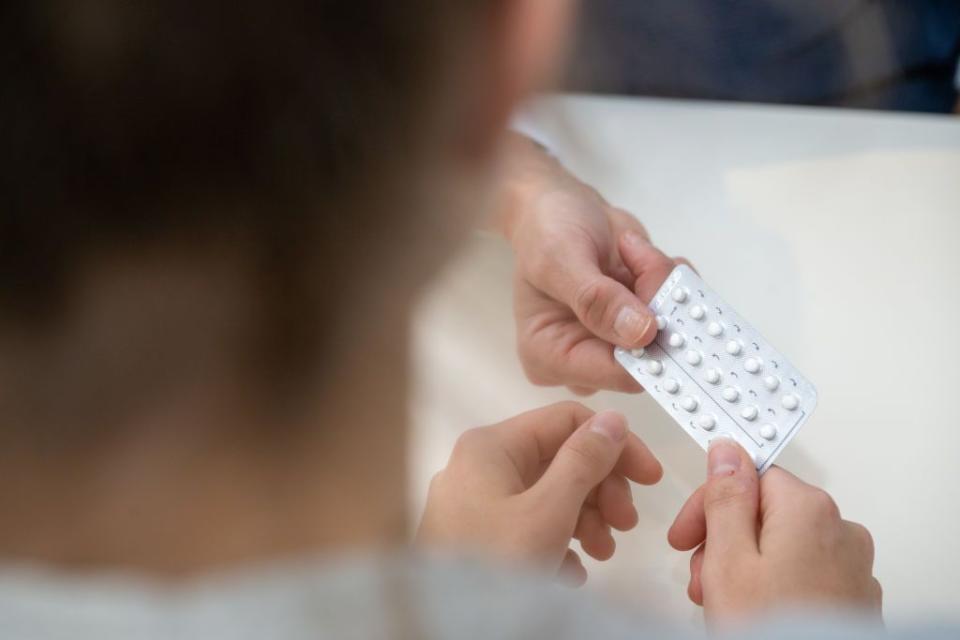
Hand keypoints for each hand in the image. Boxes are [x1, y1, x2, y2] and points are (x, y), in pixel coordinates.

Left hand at [416, 402, 661, 584]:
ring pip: (546, 496)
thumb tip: (611, 419)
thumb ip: (583, 461)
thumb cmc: (491, 564)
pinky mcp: (474, 539)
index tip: (649, 478)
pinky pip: (527, 527)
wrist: (447, 630)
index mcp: (490, 446)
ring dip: (585, 521)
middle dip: (600, 491)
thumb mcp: (548, 511)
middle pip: (558, 460)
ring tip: (602, 554)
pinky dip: (555, 544)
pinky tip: (570, 572)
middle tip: (625, 524)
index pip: (566, 421)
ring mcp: (473, 504)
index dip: (614, 444)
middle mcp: (478, 467)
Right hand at [496, 133, 682, 394]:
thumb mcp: (560, 257)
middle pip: (646, 357)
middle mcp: (585, 360)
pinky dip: (672, 281)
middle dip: (657, 307)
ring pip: (669, 333)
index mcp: (549, 356)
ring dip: (664, 286)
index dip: (645, 349)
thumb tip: (641, 334)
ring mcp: (617, 343)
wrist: (562, 207)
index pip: (610, 374)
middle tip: (645, 261)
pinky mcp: (643, 324)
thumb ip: (596, 298)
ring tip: (637, 251)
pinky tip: (648, 257)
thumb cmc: (546, 231)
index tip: (664, 307)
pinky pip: (679, 314)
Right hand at [668, 438, 881, 624]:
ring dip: (744, 567)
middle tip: (701, 578)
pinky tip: (753, 614)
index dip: (708, 505)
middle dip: (724, 541)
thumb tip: (726, 452)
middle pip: (765, 512)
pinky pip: (804, 574)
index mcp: (808, 509)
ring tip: (723, 604)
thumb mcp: (728, 558)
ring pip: (782, 546)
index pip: (748, 476)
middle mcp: (839, 530)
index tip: (685, 534)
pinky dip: (774, 586)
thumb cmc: (772, 629)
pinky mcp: (852, 598)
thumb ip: (726, 497)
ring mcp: (851, 567)